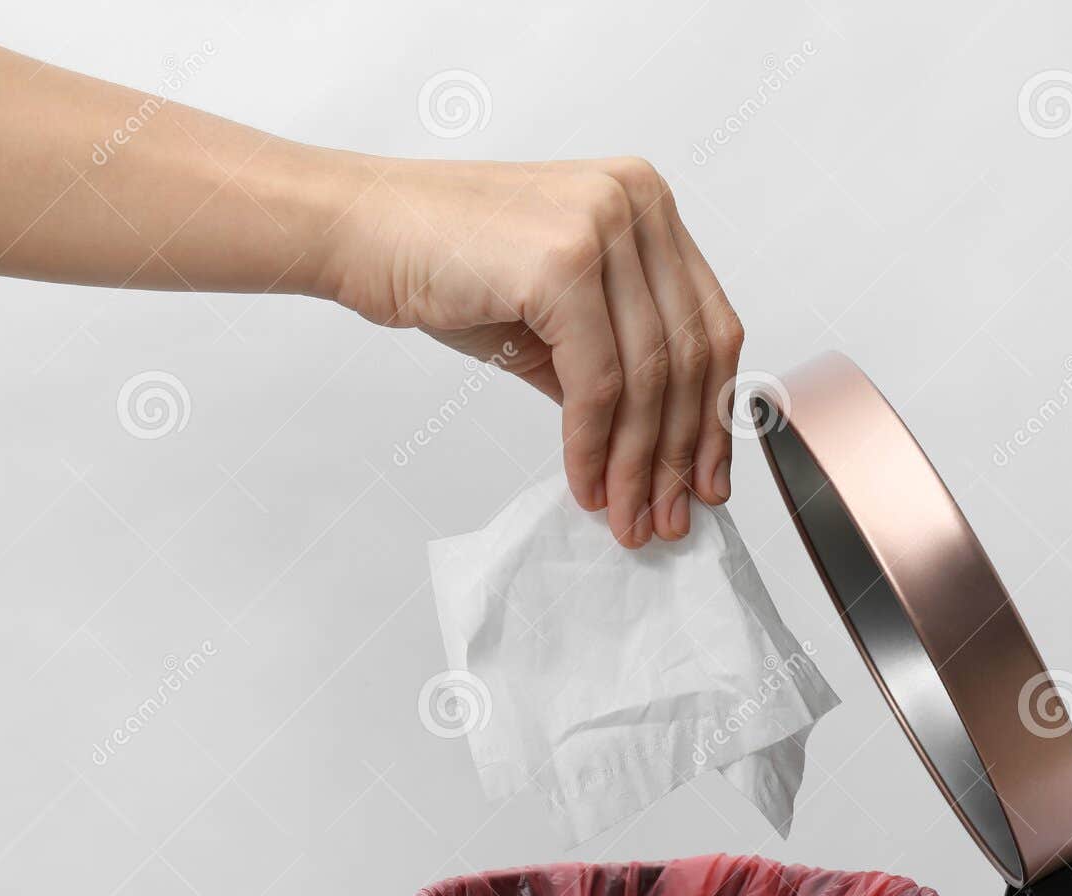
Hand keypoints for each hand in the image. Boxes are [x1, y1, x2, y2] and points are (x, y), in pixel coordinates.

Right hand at [318, 155, 742, 546]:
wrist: (357, 230)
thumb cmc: (443, 266)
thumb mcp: (552, 319)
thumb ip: (611, 366)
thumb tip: (656, 451)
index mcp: (646, 202)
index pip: (709, 324)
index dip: (713, 414)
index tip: (707, 477)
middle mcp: (638, 202)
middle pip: (690, 354)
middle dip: (681, 452)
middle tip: (669, 517)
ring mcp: (604, 225)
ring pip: (649, 376)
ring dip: (638, 464)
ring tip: (627, 518)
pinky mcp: (564, 262)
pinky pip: (599, 382)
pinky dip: (594, 446)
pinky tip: (586, 484)